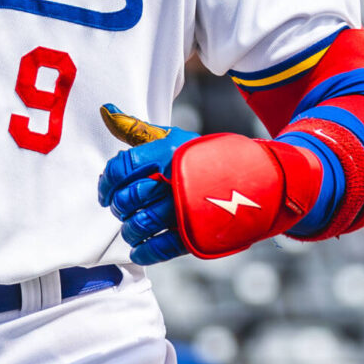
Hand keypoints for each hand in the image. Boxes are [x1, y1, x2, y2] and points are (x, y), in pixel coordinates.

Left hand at [99, 104, 323, 262]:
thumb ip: (137, 129)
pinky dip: (145, 252)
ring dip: (130, 229)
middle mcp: (176, 178)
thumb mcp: (172, 137)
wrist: (257, 180)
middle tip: (122, 208)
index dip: (107, 182)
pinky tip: (140, 250)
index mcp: (167, 151)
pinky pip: (162, 247)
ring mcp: (187, 207)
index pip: (122, 167)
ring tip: (133, 228)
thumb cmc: (204, 158)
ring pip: (142, 223)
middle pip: (128, 197)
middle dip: (120, 206)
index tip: (105, 193)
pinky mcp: (198, 232)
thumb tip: (107, 111)